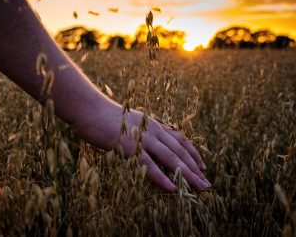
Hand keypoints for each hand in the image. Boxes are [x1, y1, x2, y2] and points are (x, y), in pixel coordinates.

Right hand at [73, 100, 210, 191]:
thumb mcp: (131, 123)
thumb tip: (148, 143)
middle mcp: (153, 131)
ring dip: (187, 174)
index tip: (203, 166)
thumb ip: (142, 131)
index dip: (194, 153)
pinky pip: (150, 165)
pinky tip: (172, 188)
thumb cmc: (107, 117)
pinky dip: (162, 178)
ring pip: (171, 158)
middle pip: (180, 151)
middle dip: (195, 169)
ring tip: (199, 188)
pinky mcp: (131, 147)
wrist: (90, 110)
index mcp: (154, 124)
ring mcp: (143, 138)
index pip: (180, 139)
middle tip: (207, 184)